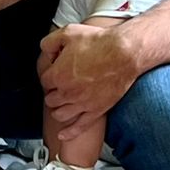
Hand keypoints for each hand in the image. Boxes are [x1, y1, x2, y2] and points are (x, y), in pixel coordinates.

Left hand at [38, 23, 142, 148]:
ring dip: (58, 110)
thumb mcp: (68, 33)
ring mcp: (82, 104)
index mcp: (58, 75)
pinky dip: (69, 133)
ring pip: (60, 115)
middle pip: (50, 99)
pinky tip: (63, 136)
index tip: (56, 71)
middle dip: (53, 93)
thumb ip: (50, 42)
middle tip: (59, 87)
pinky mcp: (96, 111)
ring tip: (61, 105)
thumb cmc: (99, 42)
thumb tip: (45, 51)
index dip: (50, 75)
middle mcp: (67, 93)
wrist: (125, 53)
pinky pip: (79, 127)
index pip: (44, 81)